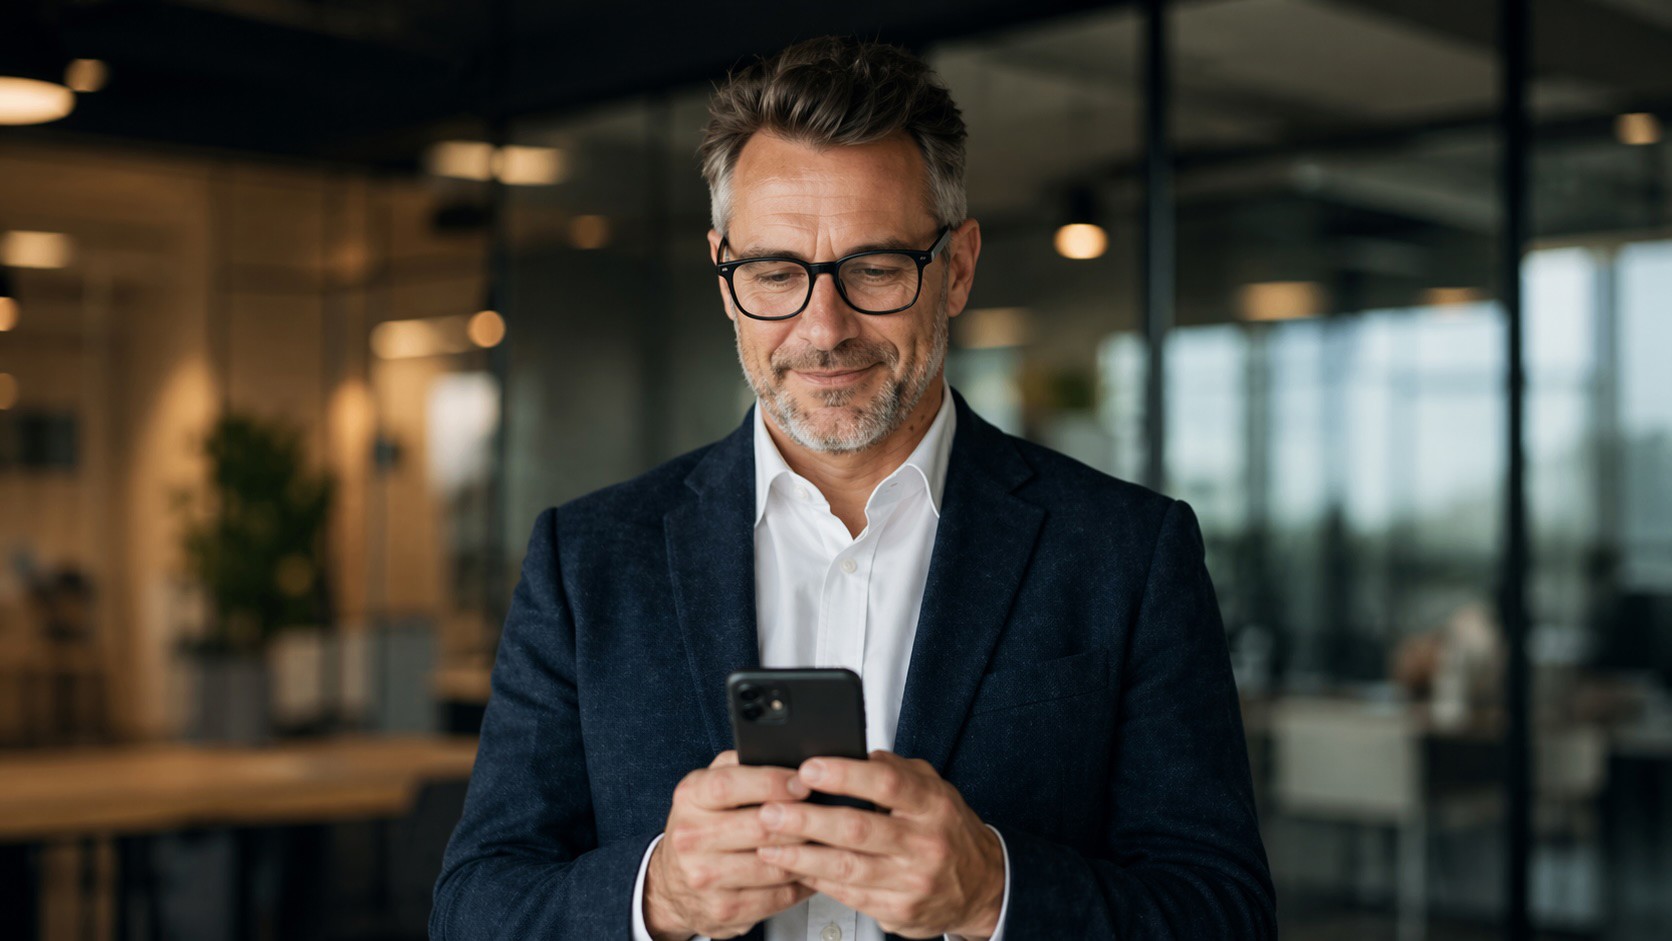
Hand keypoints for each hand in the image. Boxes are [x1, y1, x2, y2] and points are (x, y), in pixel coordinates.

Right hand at [644, 750, 816, 939]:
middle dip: (801, 819)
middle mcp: (691, 837)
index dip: (771, 782)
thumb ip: (740, 765)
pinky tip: (812, 870)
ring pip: (775, 864)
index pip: (729, 784)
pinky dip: (802, 883)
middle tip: (828, 813)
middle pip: (759, 826)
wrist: (672, 884)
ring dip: (809, 854)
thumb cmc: (702, 826)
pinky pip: (778, 896)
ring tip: (828, 841)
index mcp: (690, 797)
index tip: (804, 782)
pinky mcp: (724, 909)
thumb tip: (785, 752)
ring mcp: (706, 877)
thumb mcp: (708, 786)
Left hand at [755, 751, 1003, 938]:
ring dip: (801, 855)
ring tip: (768, 844)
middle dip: (807, 819)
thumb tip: (853, 752)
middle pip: (858, 828)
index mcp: (932, 804)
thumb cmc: (948, 831)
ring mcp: (911, 880)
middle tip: (771, 810)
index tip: (809, 768)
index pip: (886, 783)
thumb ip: (896, 770)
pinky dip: (816, 880)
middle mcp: (924, 843)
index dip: (844, 774)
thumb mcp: (934, 789)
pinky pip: (848, 894)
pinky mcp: (898, 910)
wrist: (983, 887)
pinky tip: (794, 868)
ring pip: (846, 867)